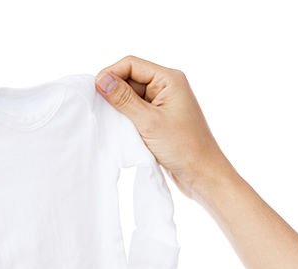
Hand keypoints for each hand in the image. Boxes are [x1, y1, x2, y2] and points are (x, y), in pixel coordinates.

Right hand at [95, 56, 233, 198]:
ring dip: (120, 109)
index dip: (111, 73)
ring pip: (132, 98)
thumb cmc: (183, 147)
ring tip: (110, 123)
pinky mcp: (160, 121)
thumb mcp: (149, 122)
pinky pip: (138, 113)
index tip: (95, 91)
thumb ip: (124, 100)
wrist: (203, 175)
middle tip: (99, 109)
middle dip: (114, 92)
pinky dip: (127, 120)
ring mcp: (164, 105)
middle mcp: (167, 87)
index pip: (132, 64)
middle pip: (131, 79)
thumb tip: (101, 80)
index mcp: (169, 79)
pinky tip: (120, 131)